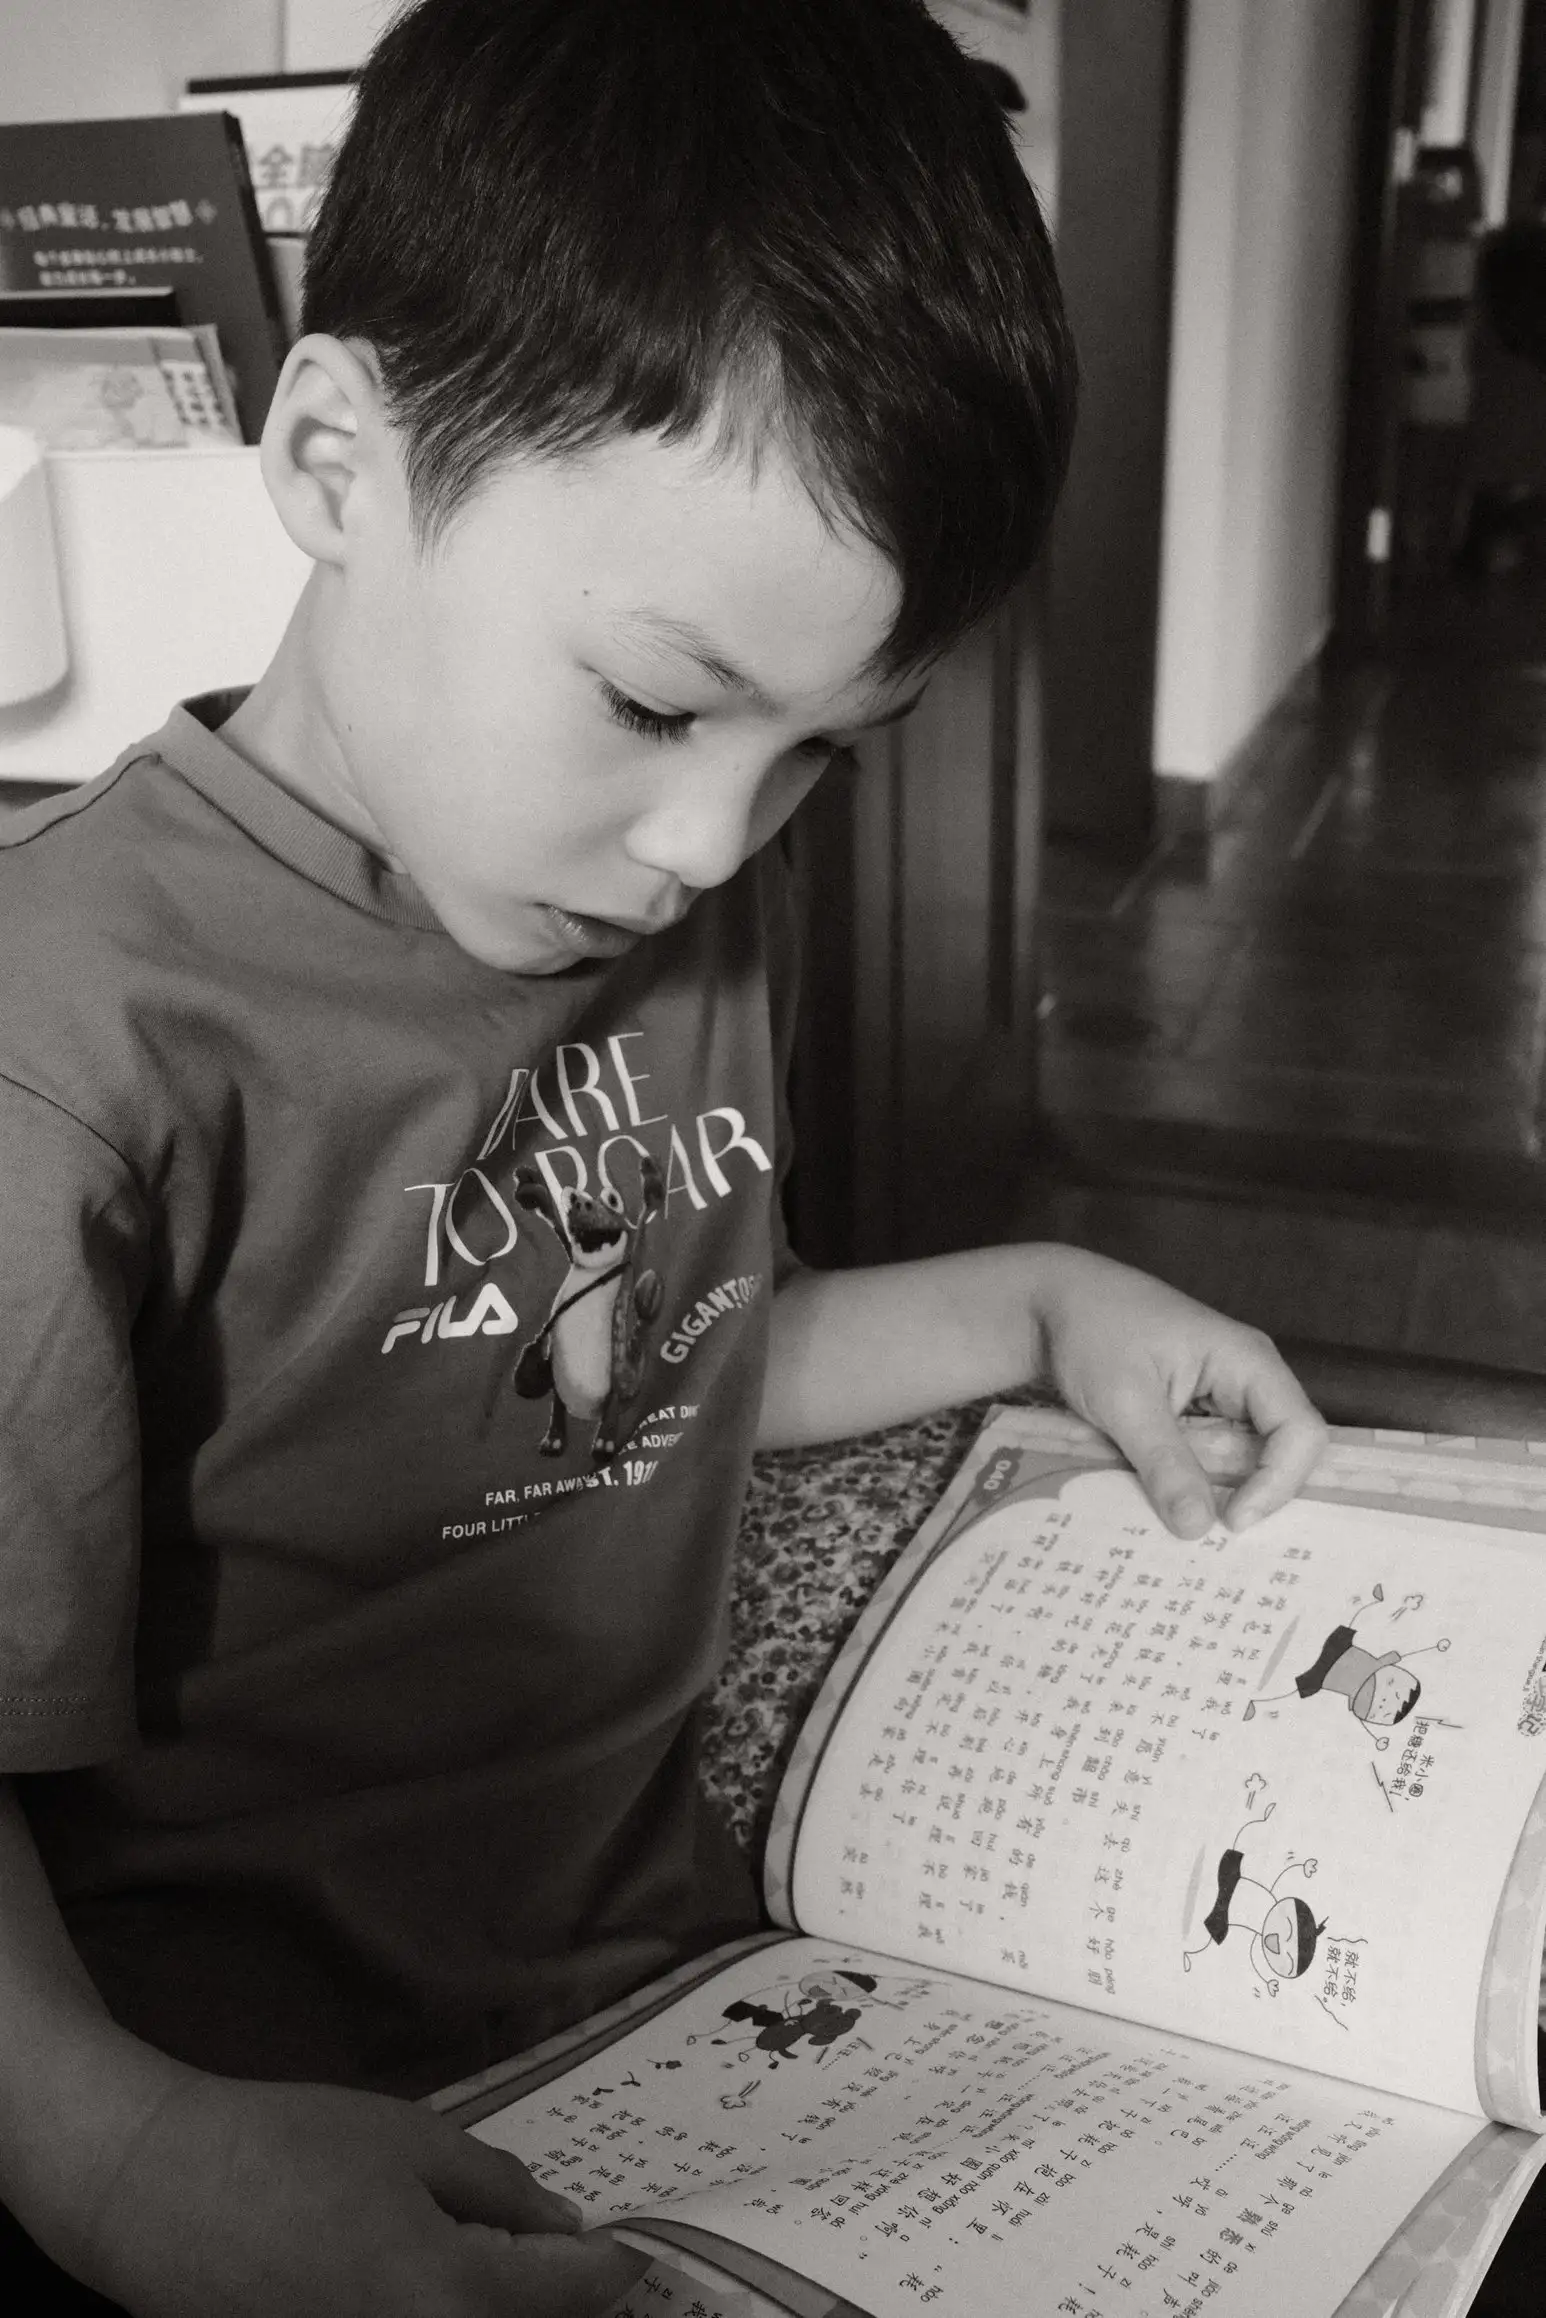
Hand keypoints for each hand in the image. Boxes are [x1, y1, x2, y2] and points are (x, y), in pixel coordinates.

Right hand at [49, 2067, 648, 2317]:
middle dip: (562, 2305)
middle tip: (569, 2265)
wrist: (157, 2197)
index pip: (574, 2295)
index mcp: (454, 2297)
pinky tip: (437, 2291)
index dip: (614, 2267)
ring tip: (511, 2277)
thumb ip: (498, 2192)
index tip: (631, 2247)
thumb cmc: (287, 2150)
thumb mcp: (411, 2142)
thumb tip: (564, 2233)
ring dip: (507, 2317)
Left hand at [1029, 1247, 1326, 1537]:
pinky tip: (1172, 1507)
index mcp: (1247, 1360)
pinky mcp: (1194, 1412)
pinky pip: (1213, 1455)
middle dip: (1256, 1495)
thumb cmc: (1091, 1331)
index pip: (1300, 1431)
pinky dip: (1197, 1482)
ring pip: (1245, 1458)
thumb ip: (1163, 1463)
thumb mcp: (1124, 1400)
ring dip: (1223, 1493)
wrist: (1050, 1304)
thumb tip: (1197, 1528)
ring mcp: (1221, 1395)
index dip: (1279, 1483)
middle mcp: (1246, 1377)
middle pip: (1282, 1449)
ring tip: (1193, 1532)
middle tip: (1216, 1540)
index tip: (1232, 1522)